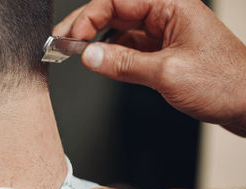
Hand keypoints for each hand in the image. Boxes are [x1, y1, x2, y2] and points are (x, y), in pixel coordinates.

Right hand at [54, 0, 245, 135]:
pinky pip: (129, 48)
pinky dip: (111, 55)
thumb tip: (89, 57)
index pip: (116, 1)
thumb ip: (123, 64)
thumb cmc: (224, 82)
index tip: (72, 38)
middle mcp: (165, 15)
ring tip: (75, 52)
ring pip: (120, 30)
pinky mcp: (162, 51)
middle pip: (115, 12)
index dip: (89, 17)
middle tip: (62, 40)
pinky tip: (100, 63)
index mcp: (170, 6)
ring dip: (97, 41)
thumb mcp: (166, 73)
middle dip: (86, 26)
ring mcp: (163, 33)